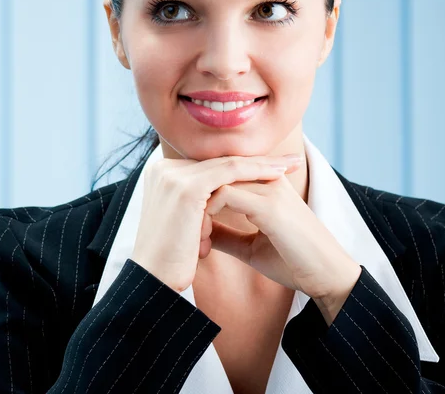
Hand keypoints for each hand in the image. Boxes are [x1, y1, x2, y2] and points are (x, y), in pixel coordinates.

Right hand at [130, 153, 304, 292]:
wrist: (154, 283)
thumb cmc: (173, 259)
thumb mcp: (185, 221)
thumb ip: (200, 203)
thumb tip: (223, 198)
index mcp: (163, 174)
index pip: (213, 164)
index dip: (244, 165)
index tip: (273, 166)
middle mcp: (164, 168)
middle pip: (221, 161)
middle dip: (258, 161)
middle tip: (290, 162)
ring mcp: (174, 175)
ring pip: (228, 164)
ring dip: (263, 164)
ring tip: (290, 166)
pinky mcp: (186, 187)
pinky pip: (229, 173)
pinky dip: (255, 171)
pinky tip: (277, 175)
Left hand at [204, 166, 361, 307]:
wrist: (328, 277)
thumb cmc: (293, 262)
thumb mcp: (251, 247)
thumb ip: (227, 234)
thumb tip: (200, 232)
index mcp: (266, 185)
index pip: (222, 174)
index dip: (201, 197)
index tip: (191, 229)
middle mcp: (268, 180)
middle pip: (216, 173)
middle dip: (195, 200)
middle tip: (187, 233)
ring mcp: (269, 190)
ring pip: (216, 180)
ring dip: (198, 209)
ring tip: (196, 240)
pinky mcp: (269, 205)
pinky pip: (224, 195)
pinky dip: (207, 215)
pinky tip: (205, 240)